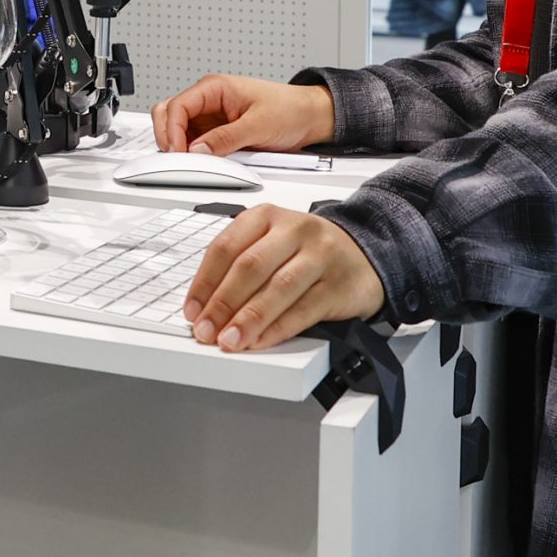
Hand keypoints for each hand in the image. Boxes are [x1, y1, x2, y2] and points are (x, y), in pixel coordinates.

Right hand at [152, 74, 333, 155]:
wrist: (310, 117)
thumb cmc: (290, 110)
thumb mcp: (258, 125)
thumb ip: (225, 138)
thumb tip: (198, 150)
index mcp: (214, 87)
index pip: (178, 105)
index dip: (172, 130)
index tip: (178, 152)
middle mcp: (208, 100)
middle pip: (169, 113)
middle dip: (167, 135)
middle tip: (176, 158)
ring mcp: (210, 116)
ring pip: (178, 128)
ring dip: (178, 145)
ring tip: (189, 161)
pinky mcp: (216, 131)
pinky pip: (194, 141)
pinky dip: (191, 152)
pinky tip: (200, 162)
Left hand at [182, 205, 384, 351]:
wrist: (364, 254)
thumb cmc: (306, 252)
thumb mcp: (270, 243)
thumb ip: (239, 266)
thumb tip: (204, 307)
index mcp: (266, 216)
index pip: (225, 247)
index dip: (204, 283)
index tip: (192, 311)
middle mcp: (294, 230)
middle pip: (250, 267)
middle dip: (222, 303)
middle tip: (206, 330)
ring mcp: (320, 255)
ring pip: (278, 288)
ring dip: (249, 319)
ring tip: (230, 340)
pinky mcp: (339, 284)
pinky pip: (304, 310)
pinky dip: (278, 329)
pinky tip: (260, 340)